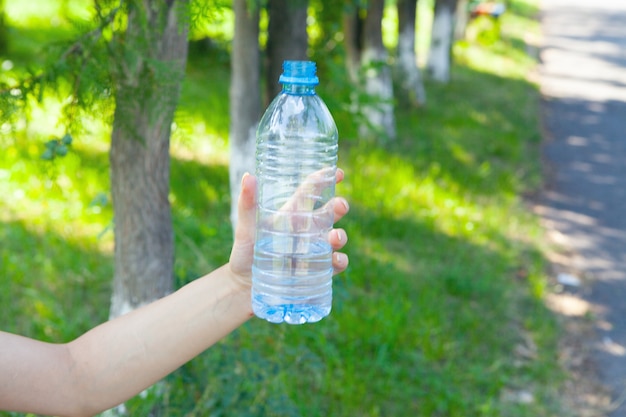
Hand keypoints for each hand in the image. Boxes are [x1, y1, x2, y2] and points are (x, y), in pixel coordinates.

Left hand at [228, 169, 349, 288]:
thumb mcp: (245, 229)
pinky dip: (340, 261)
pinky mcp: (317, 271)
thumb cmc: (245, 254)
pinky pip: (335, 264)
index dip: (325, 179)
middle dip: (339, 206)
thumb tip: (249, 175)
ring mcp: (314, 250)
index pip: (312, 191)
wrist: (244, 288)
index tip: (337, 173)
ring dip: (340, 235)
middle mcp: (306, 230)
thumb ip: (247, 204)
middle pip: (330, 213)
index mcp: (292, 214)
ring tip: (335, 237)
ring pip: (335, 238)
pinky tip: (336, 261)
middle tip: (341, 206)